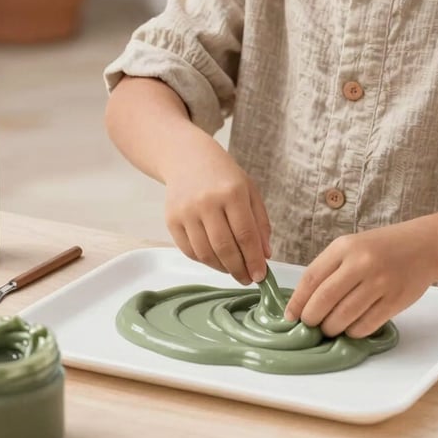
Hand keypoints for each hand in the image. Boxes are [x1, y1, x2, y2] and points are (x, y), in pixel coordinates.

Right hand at [164, 140, 270, 285]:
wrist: (187, 158)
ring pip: (206, 253)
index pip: (245, 234)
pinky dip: (205, 261)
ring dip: (223, 268)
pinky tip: (216, 260)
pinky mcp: (172, 219)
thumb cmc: (224, 175)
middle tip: (248, 279)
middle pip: (225, 248)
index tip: (261, 276)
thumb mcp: (249, 190)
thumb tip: (265, 255)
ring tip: (234, 271)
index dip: (254, 260)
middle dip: (239, 269)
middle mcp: (207, 202)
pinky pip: (189, 250)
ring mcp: (187, 211)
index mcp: (232, 192)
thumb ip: (260, 222)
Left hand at [283, 221, 434, 337]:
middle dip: (311, 319)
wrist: (423, 246)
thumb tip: (304, 302)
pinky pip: (365, 325)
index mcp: (345, 247)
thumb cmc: (381, 248)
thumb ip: (329, 269)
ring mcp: (380, 283)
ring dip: (331, 328)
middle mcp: (361, 263)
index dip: (297, 301)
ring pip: (343, 317)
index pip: (311, 278)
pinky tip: (351, 327)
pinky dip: (353, 331)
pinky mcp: (395, 301)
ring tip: (330, 328)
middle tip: (310, 325)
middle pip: (324, 300)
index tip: (290, 316)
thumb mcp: (352, 247)